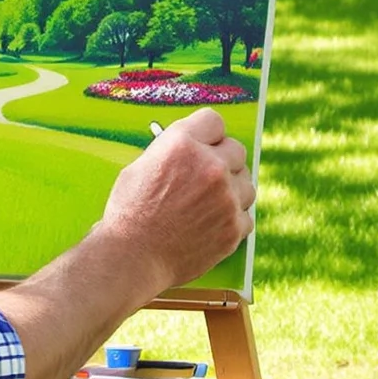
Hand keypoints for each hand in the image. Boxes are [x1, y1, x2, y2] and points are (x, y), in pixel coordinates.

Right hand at [95, 110, 254, 292]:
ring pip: (247, 183)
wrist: (132, 258)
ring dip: (232, 191)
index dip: (208, 134)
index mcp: (182, 144)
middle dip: (223, 160)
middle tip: (208, 176)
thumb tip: (193, 146)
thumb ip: (172, 152)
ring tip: (209, 204)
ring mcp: (226, 197)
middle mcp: (209, 166)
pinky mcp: (234, 227)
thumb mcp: (141, 167)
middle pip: (236, 149)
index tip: (206, 144)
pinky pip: (246, 215)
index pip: (214, 120)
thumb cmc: (129, 213)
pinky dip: (232, 220)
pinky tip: (211, 225)